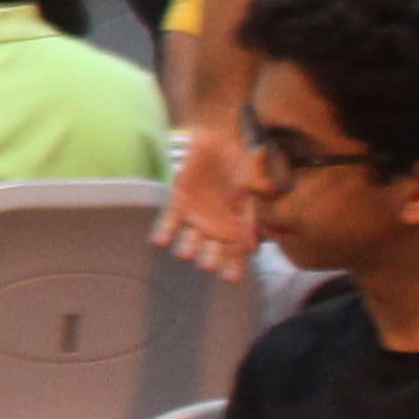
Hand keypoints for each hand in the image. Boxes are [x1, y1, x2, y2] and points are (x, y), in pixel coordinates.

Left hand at [158, 138, 260, 276]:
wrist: (218, 140)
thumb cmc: (241, 162)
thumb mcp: (253, 181)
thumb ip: (256, 202)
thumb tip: (259, 223)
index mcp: (239, 225)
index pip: (238, 251)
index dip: (235, 265)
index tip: (231, 278)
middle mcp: (217, 226)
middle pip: (214, 250)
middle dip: (211, 258)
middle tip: (208, 265)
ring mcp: (197, 216)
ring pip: (191, 239)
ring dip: (187, 248)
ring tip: (186, 255)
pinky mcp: (178, 203)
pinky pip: (169, 221)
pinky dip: (164, 231)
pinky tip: (159, 242)